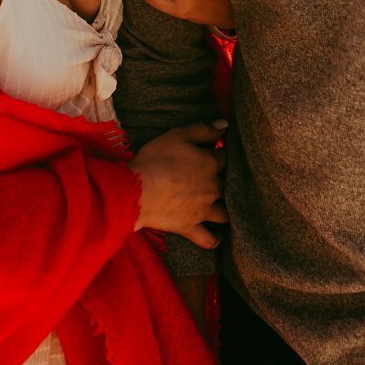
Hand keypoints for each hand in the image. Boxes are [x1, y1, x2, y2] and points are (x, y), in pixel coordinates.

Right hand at [131, 121, 226, 245]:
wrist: (138, 191)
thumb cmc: (155, 159)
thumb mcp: (177, 135)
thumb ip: (203, 129)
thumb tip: (226, 125)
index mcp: (210, 163)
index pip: (223, 156)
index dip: (219, 153)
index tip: (214, 152)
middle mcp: (212, 188)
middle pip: (226, 184)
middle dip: (223, 179)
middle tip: (217, 177)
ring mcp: (203, 210)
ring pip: (224, 212)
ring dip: (226, 209)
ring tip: (225, 206)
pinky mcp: (191, 227)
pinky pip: (208, 238)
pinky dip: (216, 239)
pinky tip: (220, 236)